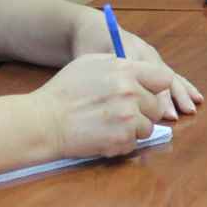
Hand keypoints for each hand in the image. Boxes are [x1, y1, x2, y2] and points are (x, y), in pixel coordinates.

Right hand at [31, 54, 176, 159]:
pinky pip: (135, 143)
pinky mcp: (122, 138)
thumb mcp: (90, 63)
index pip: (163, 78)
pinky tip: (103, 135)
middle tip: (121, 113)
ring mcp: (128, 117)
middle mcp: (131, 92)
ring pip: (148, 126)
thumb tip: (139, 70)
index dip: (155, 87)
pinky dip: (122, 143)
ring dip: (133, 129)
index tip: (146, 93)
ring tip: (109, 125)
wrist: (43, 122)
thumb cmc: (63, 92)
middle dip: (143, 111)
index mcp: (125, 70)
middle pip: (157, 105)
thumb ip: (120, 64)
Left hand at [70, 12, 202, 119]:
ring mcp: (152, 57)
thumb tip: (117, 94)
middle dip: (170, 97)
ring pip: (170, 75)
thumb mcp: (90, 57)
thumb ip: (104, 72)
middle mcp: (145, 52)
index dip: (154, 94)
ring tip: (190, 108)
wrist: (93, 30)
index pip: (145, 74)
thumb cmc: (89, 45)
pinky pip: (171, 75)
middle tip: (176, 115)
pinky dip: (184, 87)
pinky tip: (196, 97)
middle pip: (162, 75)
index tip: (159, 112)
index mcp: (129, 49)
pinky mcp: (154, 62)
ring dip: (181, 93)